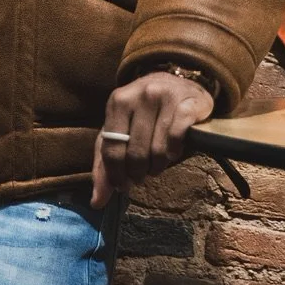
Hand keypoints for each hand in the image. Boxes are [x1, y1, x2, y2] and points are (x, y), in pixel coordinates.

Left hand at [91, 70, 213, 209]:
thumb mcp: (118, 132)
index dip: (116, 175)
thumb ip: (104, 165)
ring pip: (157, 150)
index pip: (111, 149)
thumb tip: (97, 202)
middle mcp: (139, 96)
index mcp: (117, 102)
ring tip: (156, 166)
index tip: (122, 186)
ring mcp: (164, 98)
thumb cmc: (143, 113)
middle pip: (134, 153)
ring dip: (157, 166)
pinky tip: (172, 153)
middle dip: (137, 173)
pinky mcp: (188, 104)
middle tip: (141, 176)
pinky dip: (174, 153)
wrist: (177, 82)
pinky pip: (177, 139)